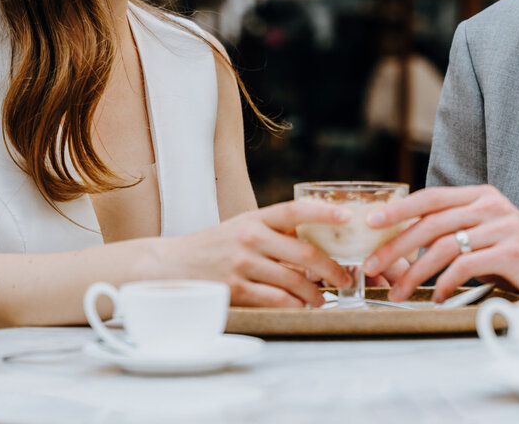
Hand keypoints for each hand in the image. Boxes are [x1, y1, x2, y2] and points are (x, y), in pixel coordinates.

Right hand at [173, 200, 353, 308]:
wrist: (172, 265)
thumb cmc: (215, 246)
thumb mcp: (242, 228)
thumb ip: (274, 232)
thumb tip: (316, 241)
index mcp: (254, 218)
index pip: (294, 211)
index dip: (323, 213)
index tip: (347, 218)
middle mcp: (250, 237)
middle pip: (303, 252)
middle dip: (331, 268)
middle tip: (345, 278)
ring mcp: (242, 263)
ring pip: (293, 280)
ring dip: (315, 293)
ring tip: (324, 298)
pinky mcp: (235, 289)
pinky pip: (275, 300)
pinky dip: (294, 306)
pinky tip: (302, 308)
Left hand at [361, 185, 518, 302]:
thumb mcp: (487, 238)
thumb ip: (456, 234)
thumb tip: (405, 247)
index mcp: (481, 197)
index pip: (430, 198)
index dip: (397, 209)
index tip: (370, 223)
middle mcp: (491, 205)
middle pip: (430, 223)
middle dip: (395, 247)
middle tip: (373, 268)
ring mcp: (503, 227)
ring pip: (443, 246)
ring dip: (414, 273)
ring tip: (399, 293)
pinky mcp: (513, 252)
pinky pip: (465, 266)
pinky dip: (445, 283)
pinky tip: (438, 297)